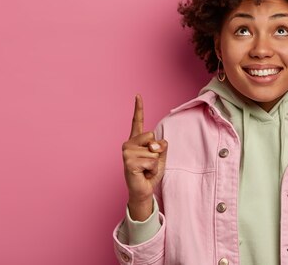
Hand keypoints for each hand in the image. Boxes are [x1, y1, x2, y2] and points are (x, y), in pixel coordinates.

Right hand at [121, 94, 167, 213]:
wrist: (144, 191)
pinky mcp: (128, 162)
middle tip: (149, 163)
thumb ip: (160, 145)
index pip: (137, 121)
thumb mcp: (160, 155)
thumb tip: (155, 144)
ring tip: (146, 170)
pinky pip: (151, 161)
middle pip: (152, 136)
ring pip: (153, 151)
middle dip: (156, 151)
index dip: (138, 108)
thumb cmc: (150, 172)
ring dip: (155, 163)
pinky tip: (144, 174)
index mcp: (136, 140)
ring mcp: (127, 152)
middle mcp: (129, 144)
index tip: (138, 95)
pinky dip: (152, 170)